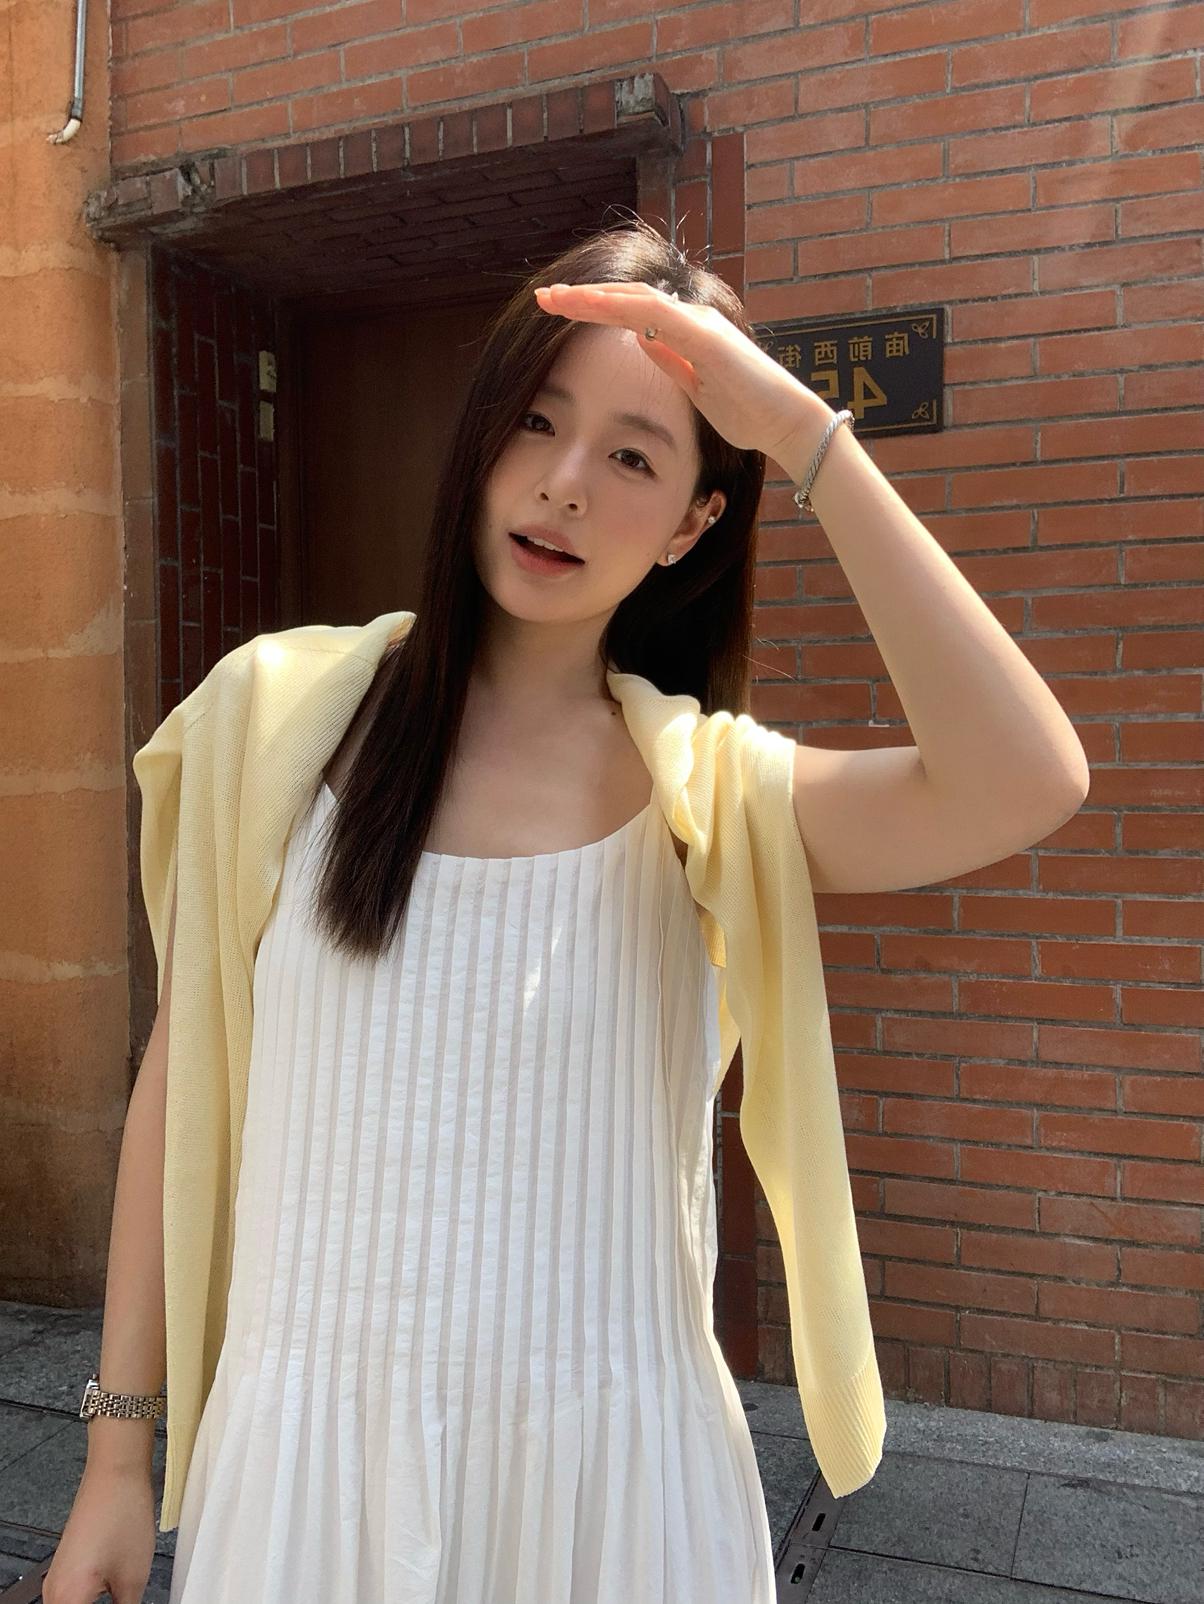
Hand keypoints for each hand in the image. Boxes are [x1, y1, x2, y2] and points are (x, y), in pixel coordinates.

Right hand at [42, 1460, 156, 1603]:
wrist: (115, 1472)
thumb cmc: (122, 1513)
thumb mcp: (133, 1579)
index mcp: (66, 1600)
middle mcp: (52, 1593)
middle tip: (126, 1602)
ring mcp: (56, 1580)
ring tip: (124, 1598)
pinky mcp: (66, 1569)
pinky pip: (72, 1601)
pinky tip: (115, 1600)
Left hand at [533, 280, 830, 468]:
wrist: (785, 421)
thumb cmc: (745, 411)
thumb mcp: (694, 387)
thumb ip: (670, 360)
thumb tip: (641, 341)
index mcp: (686, 331)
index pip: (631, 312)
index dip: (594, 309)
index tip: (558, 312)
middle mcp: (691, 318)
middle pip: (627, 299)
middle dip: (583, 298)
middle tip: (543, 297)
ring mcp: (699, 323)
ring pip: (636, 300)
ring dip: (593, 298)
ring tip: (556, 299)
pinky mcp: (706, 337)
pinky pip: (658, 315)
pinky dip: (624, 308)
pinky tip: (595, 306)